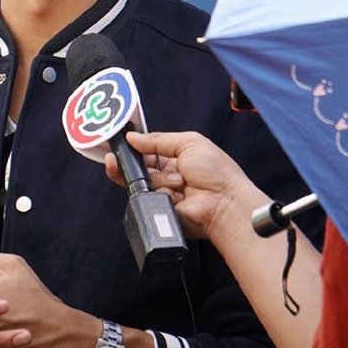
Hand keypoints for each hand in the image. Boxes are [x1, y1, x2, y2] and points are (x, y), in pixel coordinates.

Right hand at [106, 131, 253, 239]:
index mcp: (175, 157)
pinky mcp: (160, 209)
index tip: (121, 142)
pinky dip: (161, 193)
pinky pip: (147, 198)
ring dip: (159, 179)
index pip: (146, 150)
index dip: (133, 147)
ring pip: (141, 182)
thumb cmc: (217, 173)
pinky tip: (177, 194)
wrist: (226, 204)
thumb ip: (158, 139)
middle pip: (138, 167)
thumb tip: (133, 137)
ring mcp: (162, 194)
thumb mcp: (189, 143)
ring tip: (180, 182)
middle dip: (131, 162)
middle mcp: (167, 175)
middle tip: (120, 157)